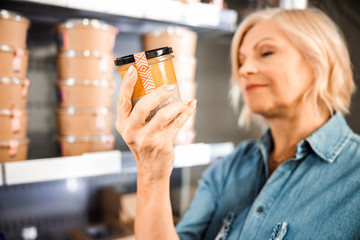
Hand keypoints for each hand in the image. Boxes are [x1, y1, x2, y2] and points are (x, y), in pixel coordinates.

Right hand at [116, 65, 196, 180]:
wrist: (151, 170)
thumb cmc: (144, 144)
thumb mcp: (134, 130)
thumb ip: (139, 113)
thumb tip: (158, 88)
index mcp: (123, 124)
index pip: (122, 101)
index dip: (127, 84)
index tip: (135, 69)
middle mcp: (131, 131)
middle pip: (143, 106)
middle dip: (158, 93)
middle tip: (170, 86)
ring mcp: (146, 139)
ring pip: (163, 115)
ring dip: (177, 105)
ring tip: (184, 101)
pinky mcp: (161, 144)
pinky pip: (177, 124)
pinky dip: (186, 113)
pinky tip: (191, 106)